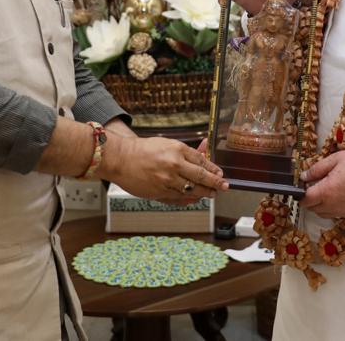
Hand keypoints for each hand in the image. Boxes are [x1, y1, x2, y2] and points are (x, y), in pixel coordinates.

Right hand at [101, 135, 228, 204]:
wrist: (120, 159)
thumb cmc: (142, 150)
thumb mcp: (167, 144)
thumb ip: (186, 151)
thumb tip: (205, 150)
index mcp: (177, 149)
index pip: (201, 161)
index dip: (213, 169)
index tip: (220, 173)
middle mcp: (174, 165)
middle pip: (201, 177)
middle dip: (215, 183)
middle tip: (223, 186)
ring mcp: (167, 180)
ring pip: (192, 190)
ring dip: (204, 193)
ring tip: (211, 194)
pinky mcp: (159, 192)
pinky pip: (179, 199)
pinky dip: (189, 200)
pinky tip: (195, 199)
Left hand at [298, 149, 344, 218]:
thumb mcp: (335, 159)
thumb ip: (316, 169)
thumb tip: (304, 176)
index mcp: (327, 191)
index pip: (305, 201)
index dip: (300, 195)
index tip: (301, 187)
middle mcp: (334, 205)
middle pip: (313, 209)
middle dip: (310, 200)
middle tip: (314, 186)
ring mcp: (344, 211)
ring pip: (324, 214)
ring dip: (320, 205)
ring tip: (326, 190)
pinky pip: (337, 214)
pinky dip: (332, 208)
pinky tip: (338, 195)